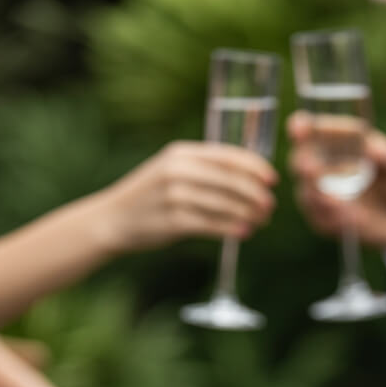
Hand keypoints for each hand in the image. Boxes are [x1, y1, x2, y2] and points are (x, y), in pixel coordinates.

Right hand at [92, 141, 277, 254]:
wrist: (113, 219)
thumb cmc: (151, 197)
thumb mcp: (172, 171)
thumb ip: (203, 170)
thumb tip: (247, 179)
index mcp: (181, 153)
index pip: (226, 155)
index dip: (254, 166)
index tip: (273, 178)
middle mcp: (177, 170)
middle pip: (228, 180)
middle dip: (255, 193)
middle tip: (271, 206)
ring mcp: (173, 195)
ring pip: (222, 203)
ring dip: (247, 213)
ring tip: (261, 221)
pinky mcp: (171, 221)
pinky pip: (209, 224)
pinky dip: (229, 228)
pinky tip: (244, 233)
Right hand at [288, 113, 385, 257]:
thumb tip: (372, 149)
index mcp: (339, 142)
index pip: (312, 130)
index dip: (301, 127)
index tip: (299, 128)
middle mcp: (326, 166)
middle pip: (301, 162)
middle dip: (303, 165)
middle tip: (311, 170)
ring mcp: (325, 195)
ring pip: (306, 194)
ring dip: (315, 196)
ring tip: (336, 203)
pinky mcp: (330, 221)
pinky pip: (320, 221)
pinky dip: (329, 220)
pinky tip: (348, 220)